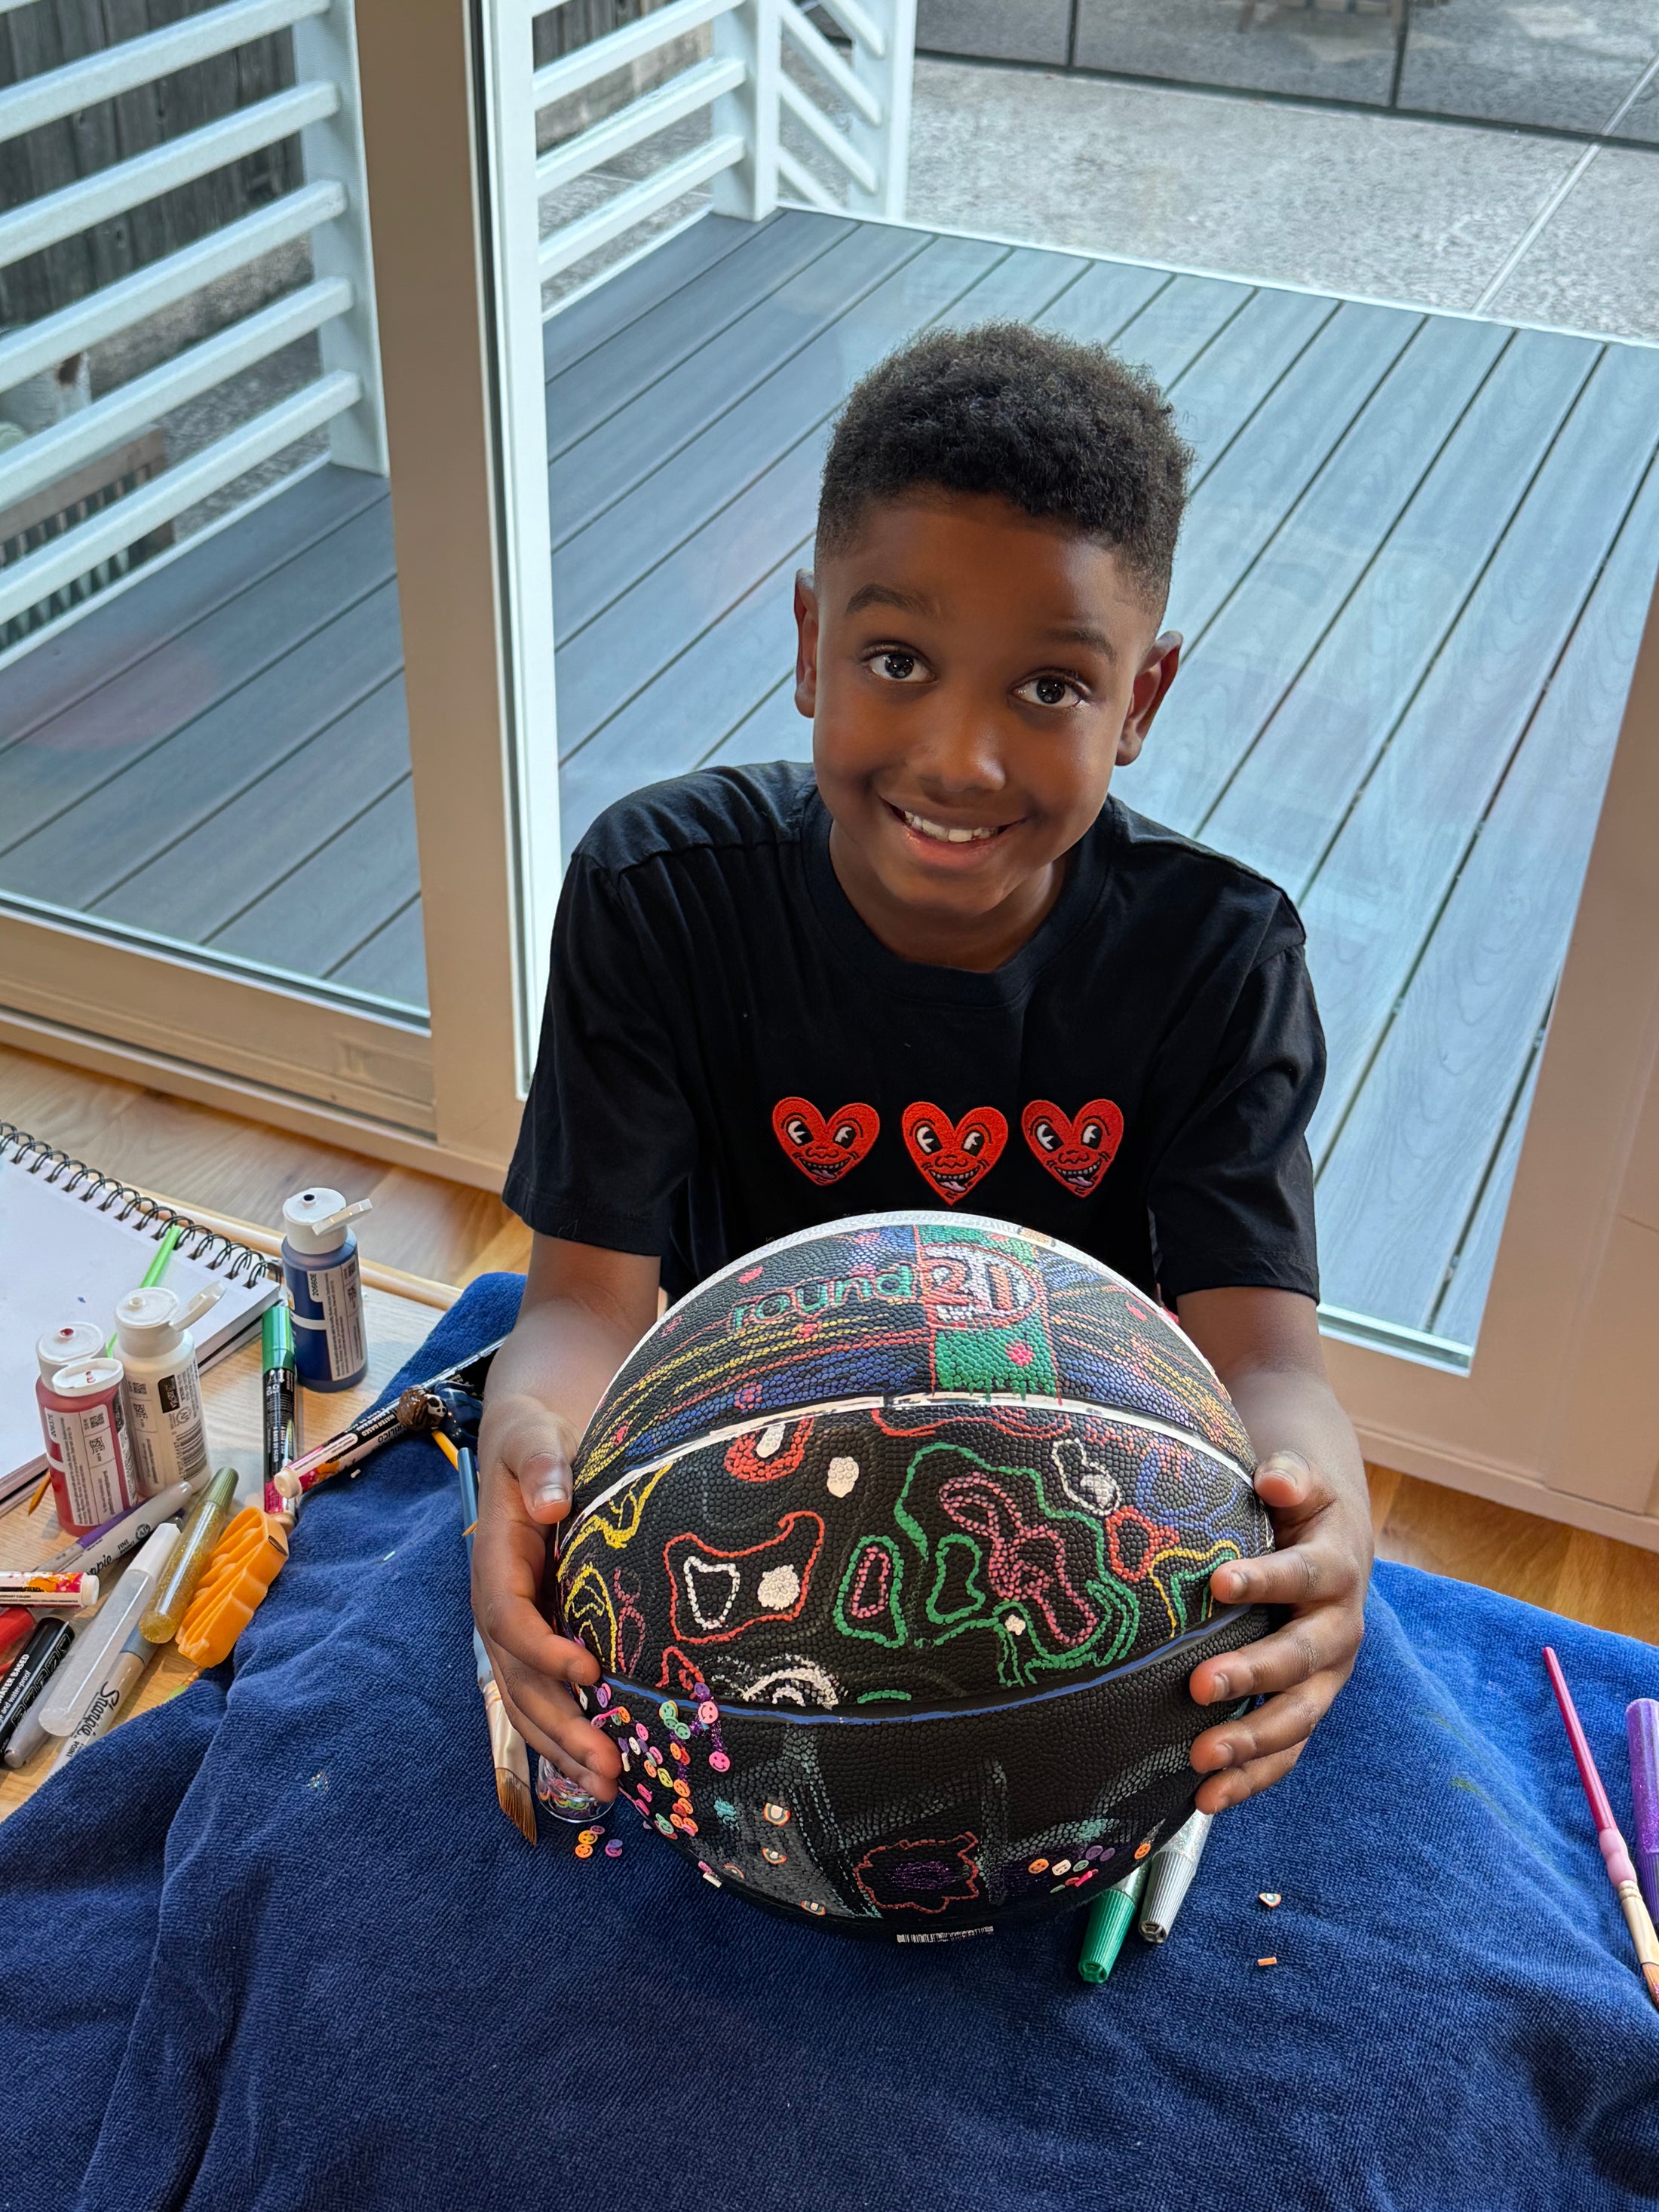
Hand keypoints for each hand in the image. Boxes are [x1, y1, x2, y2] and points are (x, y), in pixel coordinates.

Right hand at [470, 1388, 620, 1800]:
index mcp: (495, 1562)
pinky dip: (568, 1734)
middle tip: (607, 1768)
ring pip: (529, 1701)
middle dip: (560, 1726)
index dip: (544, 1648)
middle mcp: (501, 1606)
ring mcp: (519, 1628)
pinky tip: (601, 1772)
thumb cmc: (535, 1437)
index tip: (589, 1668)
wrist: (530, 1443)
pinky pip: (545, 1695)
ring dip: (564, 1746)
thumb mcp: (534, 1436)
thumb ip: (542, 1465)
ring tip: (610, 1790)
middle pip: (520, 1679)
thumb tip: (547, 1503)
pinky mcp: (542, 1637)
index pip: (509, 1618)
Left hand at [1186, 1449, 1370, 1812]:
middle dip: (1252, 1674)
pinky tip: (1204, 1802)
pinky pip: (1285, 1751)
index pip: (1303, 1575)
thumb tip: (1274, 1482)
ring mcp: (1325, 1677)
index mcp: (1337, 1568)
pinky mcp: (1305, 1706)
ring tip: (1199, 1760)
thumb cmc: (1299, 1505)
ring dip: (1251, 1741)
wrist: (1331, 1533)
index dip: (1265, 1579)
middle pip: (1301, 1657)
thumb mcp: (1300, 1480)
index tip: (1218, 1582)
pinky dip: (1250, 1778)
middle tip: (1197, 1685)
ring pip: (1297, 1717)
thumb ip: (1289, 1478)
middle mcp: (1338, 1629)